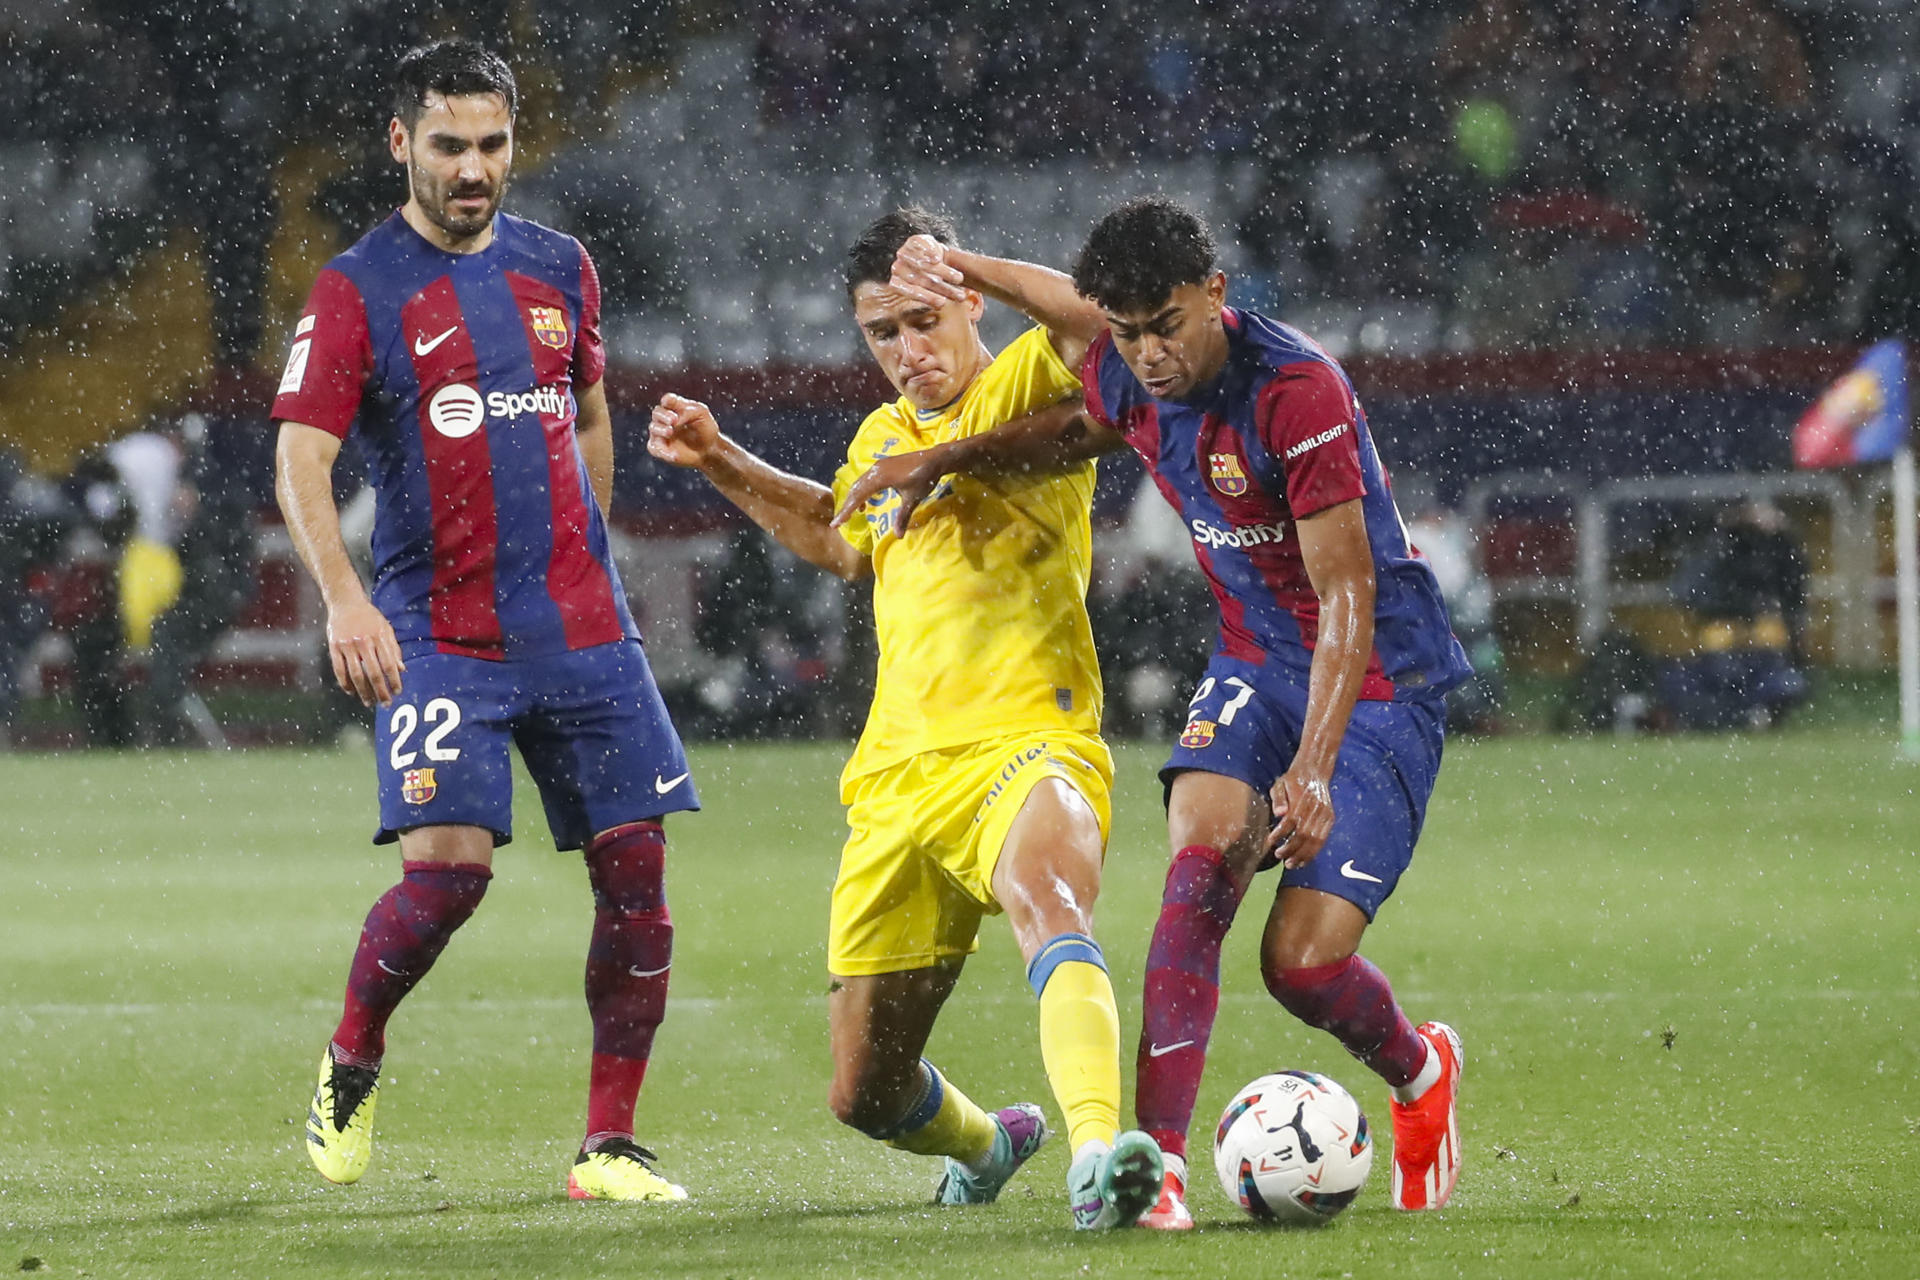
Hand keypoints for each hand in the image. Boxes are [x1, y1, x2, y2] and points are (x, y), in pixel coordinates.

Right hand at [328, 597, 404, 706]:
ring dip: (363, 691)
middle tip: (385, 703)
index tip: (397, 692)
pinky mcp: (334, 647)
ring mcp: (347, 645)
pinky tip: (351, 692)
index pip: (389, 665)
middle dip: (380, 691)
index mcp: (379, 638)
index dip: (394, 681)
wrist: (345, 601)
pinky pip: (339, 669)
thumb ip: (394, 649)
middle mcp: (363, 642)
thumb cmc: (369, 617)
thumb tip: (402, 670)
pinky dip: (345, 683)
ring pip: (356, 674)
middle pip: (373, 673)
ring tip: (369, 702)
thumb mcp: (386, 628)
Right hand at [648, 394, 720, 468]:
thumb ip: (688, 411)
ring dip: (661, 429)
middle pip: (657, 412)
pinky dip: (663, 451)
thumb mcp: (701, 414)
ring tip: (670, 432)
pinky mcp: (660, 448)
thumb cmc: (705, 429)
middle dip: (664, 415)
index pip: (667, 400)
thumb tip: (675, 419)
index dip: (668, 401)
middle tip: (674, 420)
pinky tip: (674, 454)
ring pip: (653, 428)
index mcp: (675, 407)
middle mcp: (664, 419)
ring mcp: (660, 433)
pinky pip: (654, 448)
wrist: (709, 449)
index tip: (670, 402)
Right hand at [830, 445, 951, 533]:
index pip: (858, 496)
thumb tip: (898, 536)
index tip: (835, 524)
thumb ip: (903, 516)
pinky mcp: (883, 466)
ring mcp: (878, 466)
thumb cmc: (925, 478)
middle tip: (838, 522)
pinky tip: (865, 502)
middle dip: (846, 507)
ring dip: (853, 499)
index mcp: (880, 478)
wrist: (934, 459)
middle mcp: (875, 470)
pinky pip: (866, 479)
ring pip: (859, 483)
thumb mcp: (913, 499)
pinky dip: (861, 491)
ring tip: (850, 514)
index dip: (846, 511)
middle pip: (855, 490)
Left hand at [890, 234, 968, 308]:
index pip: (911, 292)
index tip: (942, 303)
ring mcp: (903, 253)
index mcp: (897, 284)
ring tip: (959, 279)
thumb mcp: (929, 293)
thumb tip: (941, 304)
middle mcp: (898, 269)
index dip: (927, 298)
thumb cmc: (930, 282)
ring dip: (942, 272)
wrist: (932, 259)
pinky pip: (919, 246)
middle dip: (940, 287)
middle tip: (957, 294)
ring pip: (922, 264)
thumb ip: (931, 299)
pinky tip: (937, 259)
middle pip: (918, 279)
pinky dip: (929, 252)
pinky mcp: (913, 241)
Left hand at [1265, 767, 1333, 868]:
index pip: (1291, 821)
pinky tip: (1304, 861)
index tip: (1270, 842)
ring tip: (1290, 864)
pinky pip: (1323, 839)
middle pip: (1304, 834)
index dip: (1280, 834)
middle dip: (1291, 848)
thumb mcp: (1280, 784)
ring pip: (1315, 840)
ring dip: (1302, 855)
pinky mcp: (1330, 818)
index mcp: (1301, 800)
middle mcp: (1315, 808)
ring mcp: (1325, 814)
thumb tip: (1279, 813)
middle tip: (1279, 856)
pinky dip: (1313, 852)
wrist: (1315, 771)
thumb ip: (1278, 798)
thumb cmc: (1293, 780)